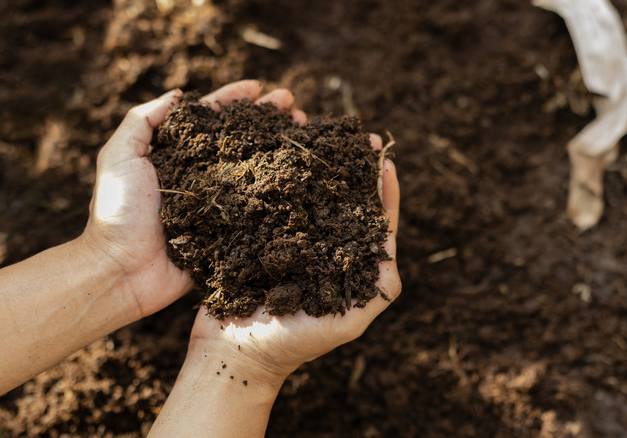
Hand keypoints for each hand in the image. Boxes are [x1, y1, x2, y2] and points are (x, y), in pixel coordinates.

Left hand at [79, 80, 306, 318]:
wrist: (122, 270)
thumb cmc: (118, 213)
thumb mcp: (119, 157)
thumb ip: (142, 121)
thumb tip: (179, 94)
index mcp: (177, 155)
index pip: (210, 119)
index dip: (234, 101)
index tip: (259, 87)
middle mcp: (201, 176)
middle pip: (241, 140)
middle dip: (267, 120)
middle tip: (294, 106)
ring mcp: (218, 204)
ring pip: (255, 171)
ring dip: (280, 151)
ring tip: (305, 134)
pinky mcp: (229, 232)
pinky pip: (258, 210)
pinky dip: (279, 195)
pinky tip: (299, 179)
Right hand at [187, 134, 400, 386]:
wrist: (233, 353)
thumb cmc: (295, 344)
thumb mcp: (348, 323)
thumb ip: (378, 290)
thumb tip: (393, 247)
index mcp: (348, 266)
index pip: (371, 224)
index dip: (381, 192)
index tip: (384, 159)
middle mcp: (322, 249)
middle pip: (342, 202)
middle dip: (351, 169)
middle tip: (356, 137)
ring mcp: (289, 242)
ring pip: (308, 196)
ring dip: (316, 166)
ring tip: (322, 134)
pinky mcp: (258, 238)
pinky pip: (273, 203)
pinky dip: (279, 179)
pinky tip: (281, 153)